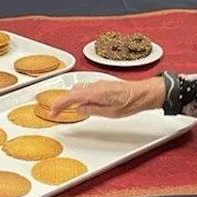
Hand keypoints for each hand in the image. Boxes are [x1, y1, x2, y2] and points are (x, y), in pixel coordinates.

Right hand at [49, 78, 165, 118]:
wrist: (144, 93)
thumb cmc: (131, 102)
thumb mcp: (110, 112)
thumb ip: (92, 110)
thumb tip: (78, 110)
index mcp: (95, 92)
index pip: (71, 97)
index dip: (59, 104)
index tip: (52, 111)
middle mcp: (95, 85)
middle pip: (73, 92)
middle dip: (63, 101)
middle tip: (56, 112)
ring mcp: (99, 84)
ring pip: (79, 90)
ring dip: (71, 98)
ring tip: (66, 109)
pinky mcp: (103, 85)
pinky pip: (86, 89)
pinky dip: (79, 95)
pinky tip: (80, 102)